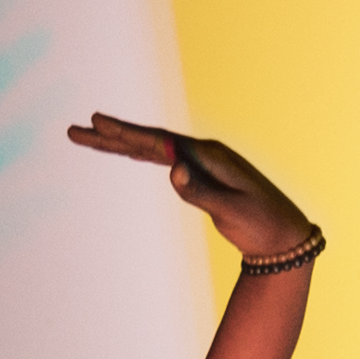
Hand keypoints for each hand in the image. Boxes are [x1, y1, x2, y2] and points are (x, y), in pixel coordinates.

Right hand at [64, 113, 319, 266]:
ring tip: (89, 136)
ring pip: (150, 149)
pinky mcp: (199, 176)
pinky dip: (138, 155)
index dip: (126, 133)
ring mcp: (199, 163)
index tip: (96, 122)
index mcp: (207, 156)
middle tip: (75, 130)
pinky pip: (160, 160)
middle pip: (147, 141)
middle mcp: (201, 154)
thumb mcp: (232, 211)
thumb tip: (172, 170)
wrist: (284, 236)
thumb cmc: (262, 224)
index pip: (157, 142)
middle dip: (110, 135)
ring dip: (119, 143)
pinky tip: (124, 150)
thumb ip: (201, 191)